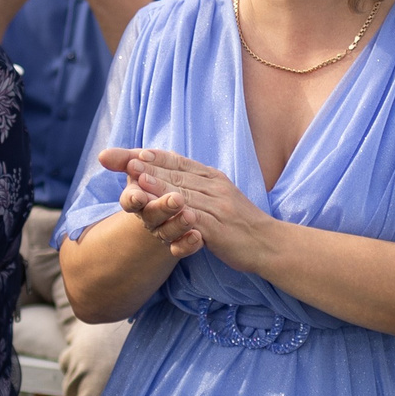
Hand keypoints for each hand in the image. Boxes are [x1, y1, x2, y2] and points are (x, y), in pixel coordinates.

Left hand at [101, 148, 278, 272]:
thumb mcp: (222, 197)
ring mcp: (217, 206)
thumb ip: (199, 187)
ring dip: (158, 185)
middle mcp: (214, 187)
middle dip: (149, 167)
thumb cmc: (241, 223)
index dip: (158, 158)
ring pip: (182, 193)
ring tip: (136, 177)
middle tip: (125, 160)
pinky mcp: (217, 228)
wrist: (268, 243)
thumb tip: (174, 180)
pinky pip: (192, 219)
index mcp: (213, 178)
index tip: (135, 152)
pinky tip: (160, 210)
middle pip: (177, 175)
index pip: (181, 163)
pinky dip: (174, 212)